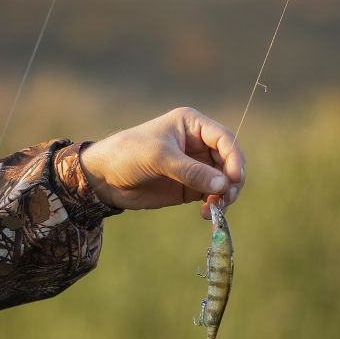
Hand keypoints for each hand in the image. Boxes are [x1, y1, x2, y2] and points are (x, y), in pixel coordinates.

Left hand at [79, 107, 245, 218]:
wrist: (104, 178)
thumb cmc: (128, 154)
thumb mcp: (159, 158)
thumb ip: (191, 171)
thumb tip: (223, 185)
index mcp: (192, 125)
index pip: (224, 139)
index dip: (234, 157)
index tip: (235, 178)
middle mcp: (198, 144)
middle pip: (228, 161)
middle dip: (232, 180)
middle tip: (226, 198)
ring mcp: (195, 166)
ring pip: (223, 180)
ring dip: (224, 195)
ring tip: (216, 208)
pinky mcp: (189, 187)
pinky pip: (210, 195)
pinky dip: (213, 204)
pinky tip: (205, 213)